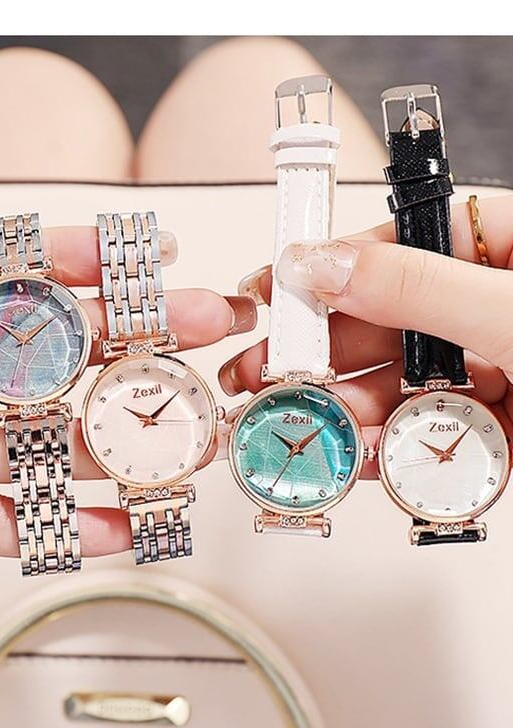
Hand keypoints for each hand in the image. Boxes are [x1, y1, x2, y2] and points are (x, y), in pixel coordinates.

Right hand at [218, 194, 512, 478]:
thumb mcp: (508, 310)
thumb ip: (415, 287)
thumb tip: (320, 265)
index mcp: (505, 253)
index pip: (401, 246)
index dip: (331, 267)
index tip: (272, 291)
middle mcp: (490, 307)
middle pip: (387, 323)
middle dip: (324, 355)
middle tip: (266, 373)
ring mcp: (499, 367)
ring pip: (402, 383)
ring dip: (350, 408)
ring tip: (307, 422)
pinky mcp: (501, 425)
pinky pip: (431, 431)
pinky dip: (392, 448)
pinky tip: (360, 454)